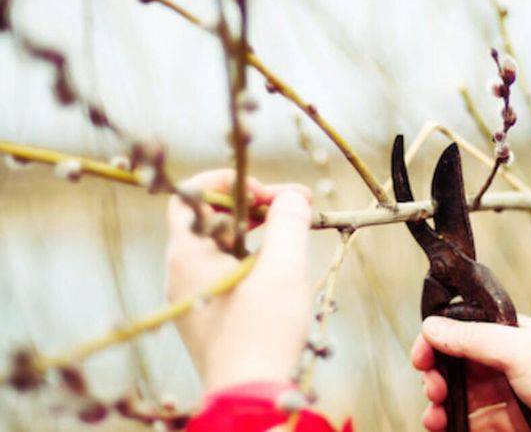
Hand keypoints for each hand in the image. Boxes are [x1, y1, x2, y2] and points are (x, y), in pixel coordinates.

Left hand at [166, 169, 312, 392]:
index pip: (192, 194)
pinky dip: (254, 261)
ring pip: (223, 247)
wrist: (250, 401)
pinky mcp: (208, 319)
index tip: (271, 193)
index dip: (232, 182)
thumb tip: (292, 197)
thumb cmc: (264, 332)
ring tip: (297, 236)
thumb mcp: (283, 268)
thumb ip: (288, 222)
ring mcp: (192, 300)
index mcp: (187, 254)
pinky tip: (284, 271)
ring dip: (260, 233)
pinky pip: (227, 274)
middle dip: (257, 206)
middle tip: (299, 207)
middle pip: (213, 219)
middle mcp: (180, 274)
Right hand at [411, 315, 530, 431]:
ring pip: (455, 395)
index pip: (457, 330)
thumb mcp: (517, 351)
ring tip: (433, 418)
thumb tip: (430, 325)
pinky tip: (441, 426)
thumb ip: (472, 338)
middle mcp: (499, 359)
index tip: (420, 359)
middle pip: (451, 364)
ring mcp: (501, 391)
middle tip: (431, 390)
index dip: (434, 342)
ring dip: (437, 404)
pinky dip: (451, 423)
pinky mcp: (505, 420)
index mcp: (503, 332)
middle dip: (433, 376)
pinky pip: (469, 420)